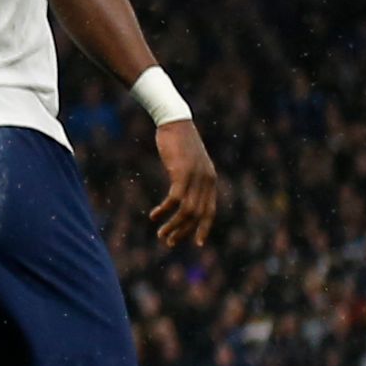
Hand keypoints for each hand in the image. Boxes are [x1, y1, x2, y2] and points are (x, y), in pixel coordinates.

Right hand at [147, 120, 220, 248]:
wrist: (175, 121)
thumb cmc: (179, 140)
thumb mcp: (189, 161)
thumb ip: (190, 177)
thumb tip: (183, 191)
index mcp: (210, 180)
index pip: (210, 211)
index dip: (203, 228)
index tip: (197, 243)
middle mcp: (206, 181)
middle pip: (198, 215)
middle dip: (184, 232)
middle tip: (170, 242)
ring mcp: (195, 178)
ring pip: (187, 211)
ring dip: (174, 226)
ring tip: (161, 234)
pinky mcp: (182, 173)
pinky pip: (175, 199)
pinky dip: (165, 210)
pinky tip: (154, 215)